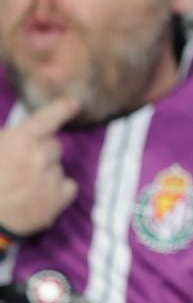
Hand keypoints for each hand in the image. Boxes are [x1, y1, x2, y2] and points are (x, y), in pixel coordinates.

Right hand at [0, 96, 78, 235]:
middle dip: (41, 150)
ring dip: (46, 171)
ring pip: (58, 166)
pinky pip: (67, 186)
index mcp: (20, 141)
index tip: (74, 103)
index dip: (62, 108)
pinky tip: (38, 196)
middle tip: (21, 164)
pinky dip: (57, 190)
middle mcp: (41, 156)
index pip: (48, 118)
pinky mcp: (59, 199)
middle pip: (53, 145)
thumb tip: (24, 135)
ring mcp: (52, 178)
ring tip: (23, 184)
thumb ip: (8, 138)